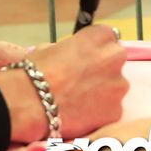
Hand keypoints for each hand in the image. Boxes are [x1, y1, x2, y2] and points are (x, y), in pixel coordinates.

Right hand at [0, 25, 127, 142]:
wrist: (31, 102)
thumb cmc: (36, 70)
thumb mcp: (52, 48)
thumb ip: (71, 49)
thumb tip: (70, 57)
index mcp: (100, 35)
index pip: (107, 37)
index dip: (94, 50)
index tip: (84, 59)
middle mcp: (115, 56)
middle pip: (115, 60)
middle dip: (103, 69)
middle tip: (82, 80)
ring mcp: (119, 84)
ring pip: (116, 86)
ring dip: (103, 91)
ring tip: (79, 101)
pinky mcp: (116, 110)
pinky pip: (110, 110)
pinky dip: (99, 113)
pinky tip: (80, 115)